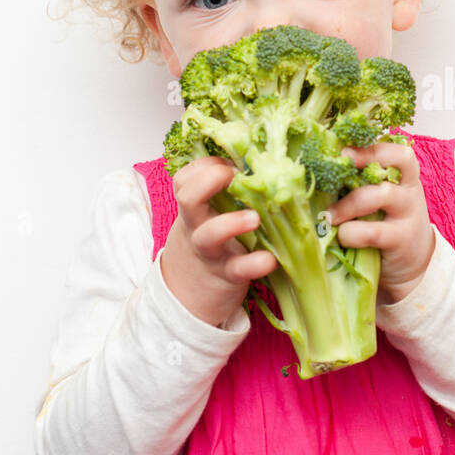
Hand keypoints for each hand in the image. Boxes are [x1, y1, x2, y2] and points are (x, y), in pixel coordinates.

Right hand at [160, 157, 278, 326]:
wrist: (191, 293)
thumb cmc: (211, 243)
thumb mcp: (208, 216)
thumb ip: (225, 192)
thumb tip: (261, 161)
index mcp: (195, 207)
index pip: (185, 178)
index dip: (204, 166)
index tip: (228, 164)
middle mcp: (198, 225)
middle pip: (188, 198)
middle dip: (207, 181)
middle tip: (233, 175)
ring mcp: (211, 251)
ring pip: (209, 235)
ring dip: (229, 223)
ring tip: (254, 218)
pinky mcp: (228, 274)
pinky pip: (238, 268)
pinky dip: (253, 264)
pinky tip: (269, 259)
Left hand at [327, 142, 435, 303]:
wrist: (412, 263)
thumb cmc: (387, 225)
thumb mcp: (380, 201)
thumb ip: (359, 185)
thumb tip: (316, 171)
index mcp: (402, 176)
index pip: (396, 151)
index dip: (371, 147)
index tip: (344, 150)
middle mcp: (409, 190)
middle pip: (395, 162)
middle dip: (361, 162)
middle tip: (332, 170)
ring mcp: (408, 213)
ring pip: (383, 193)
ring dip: (350, 203)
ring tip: (329, 216)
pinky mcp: (401, 239)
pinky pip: (375, 231)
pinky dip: (352, 232)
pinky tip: (343, 237)